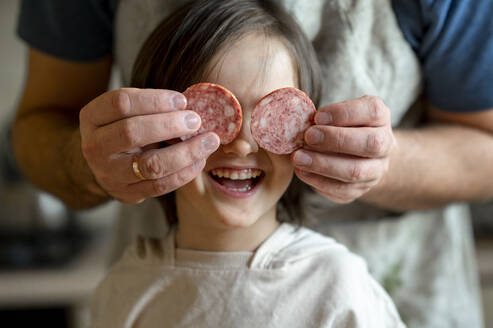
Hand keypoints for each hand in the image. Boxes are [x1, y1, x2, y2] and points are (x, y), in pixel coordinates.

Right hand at [79, 88, 219, 203]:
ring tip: (209, 141)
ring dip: (186, 152)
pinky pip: (161, 186)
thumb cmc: (124, 129)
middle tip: (196, 120)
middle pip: (132, 132)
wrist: (105, 165)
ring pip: (151, 164)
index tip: (182, 100)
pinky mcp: (126, 194)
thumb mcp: (126, 113)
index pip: (121, 103)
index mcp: (92, 118)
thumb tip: (190, 105)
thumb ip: (150, 106)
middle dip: (170, 124)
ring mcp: (108, 174)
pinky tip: (200, 160)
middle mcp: (94, 146)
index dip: (155, 99)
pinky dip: (185, 172)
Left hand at [290, 95, 395, 202]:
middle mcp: (384, 144)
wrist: (362, 157)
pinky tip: (302, 171)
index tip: (318, 116)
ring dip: (323, 164)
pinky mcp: (361, 189)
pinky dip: (319, 181)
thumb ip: (325, 116)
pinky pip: (342, 190)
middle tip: (308, 137)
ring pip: (355, 171)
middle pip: (370, 143)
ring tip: (298, 158)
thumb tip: (298, 121)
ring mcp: (375, 170)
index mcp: (381, 118)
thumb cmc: (344, 127)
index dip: (344, 113)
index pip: (372, 111)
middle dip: (336, 140)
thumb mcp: (340, 113)